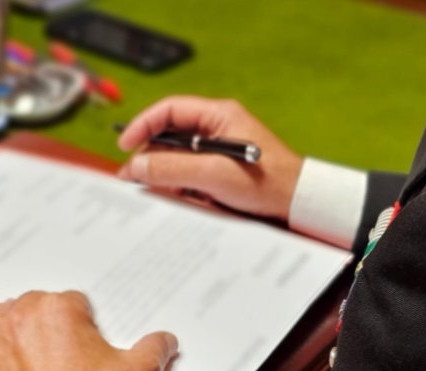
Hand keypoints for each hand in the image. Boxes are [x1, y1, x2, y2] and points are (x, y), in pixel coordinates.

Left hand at [0, 291, 176, 370]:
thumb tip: (165, 340)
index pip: (70, 302)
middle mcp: (20, 320)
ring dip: (10, 334)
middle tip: (62, 354)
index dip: (81, 323)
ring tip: (29, 358)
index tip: (85, 342)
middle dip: (46, 325)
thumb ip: (155, 346)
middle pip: (31, 307)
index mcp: (59, 310)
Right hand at [117, 95, 303, 220]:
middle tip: (135, 178)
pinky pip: (192, 175)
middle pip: (170, 137)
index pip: (169, 110)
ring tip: (166, 193)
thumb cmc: (268, 183)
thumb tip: (135, 166)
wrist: (299, 205)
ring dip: (169, 176)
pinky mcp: (223, 172)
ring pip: (179, 159)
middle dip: (152, 158)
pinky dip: (184, 187)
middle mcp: (219, 129)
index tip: (125, 145)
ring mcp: (221, 151)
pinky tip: (187, 200)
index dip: (143, 125)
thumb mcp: (213, 174)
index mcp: (220, 115)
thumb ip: (171, 167)